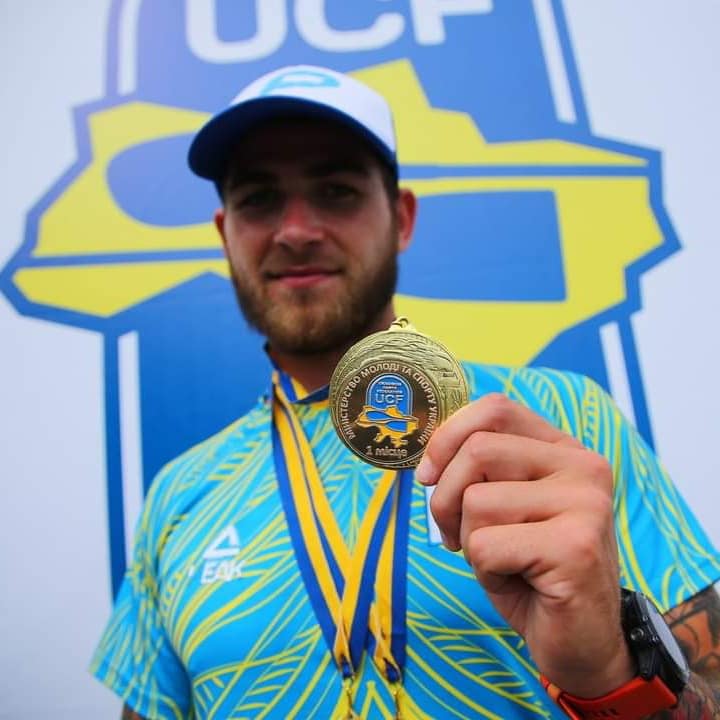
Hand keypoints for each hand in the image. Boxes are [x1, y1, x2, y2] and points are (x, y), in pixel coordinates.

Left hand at [415, 393, 635, 697]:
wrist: (580, 641)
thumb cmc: (531, 570)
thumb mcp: (502, 507)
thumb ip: (480, 470)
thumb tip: (427, 462)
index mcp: (565, 449)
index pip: (495, 409)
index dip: (448, 437)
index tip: (428, 475)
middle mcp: (583, 466)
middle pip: (477, 450)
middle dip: (445, 498)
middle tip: (458, 535)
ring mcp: (585, 503)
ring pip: (476, 499)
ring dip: (469, 540)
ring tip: (501, 560)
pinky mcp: (575, 545)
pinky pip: (485, 544)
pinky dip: (483, 569)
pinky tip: (518, 580)